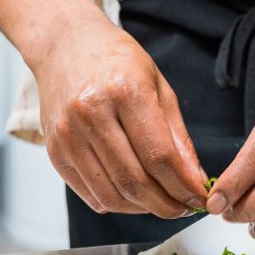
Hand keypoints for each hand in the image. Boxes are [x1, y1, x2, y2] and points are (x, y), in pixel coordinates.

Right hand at [33, 15, 206, 217]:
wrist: (66, 45)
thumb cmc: (118, 61)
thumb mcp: (159, 87)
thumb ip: (177, 135)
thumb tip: (195, 178)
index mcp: (125, 91)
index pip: (159, 155)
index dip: (183, 185)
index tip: (200, 197)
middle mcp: (91, 114)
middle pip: (135, 180)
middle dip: (166, 204)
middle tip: (185, 208)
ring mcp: (67, 135)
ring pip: (111, 193)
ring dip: (143, 209)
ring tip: (164, 204)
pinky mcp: (54, 151)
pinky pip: (89, 193)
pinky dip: (117, 204)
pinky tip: (135, 199)